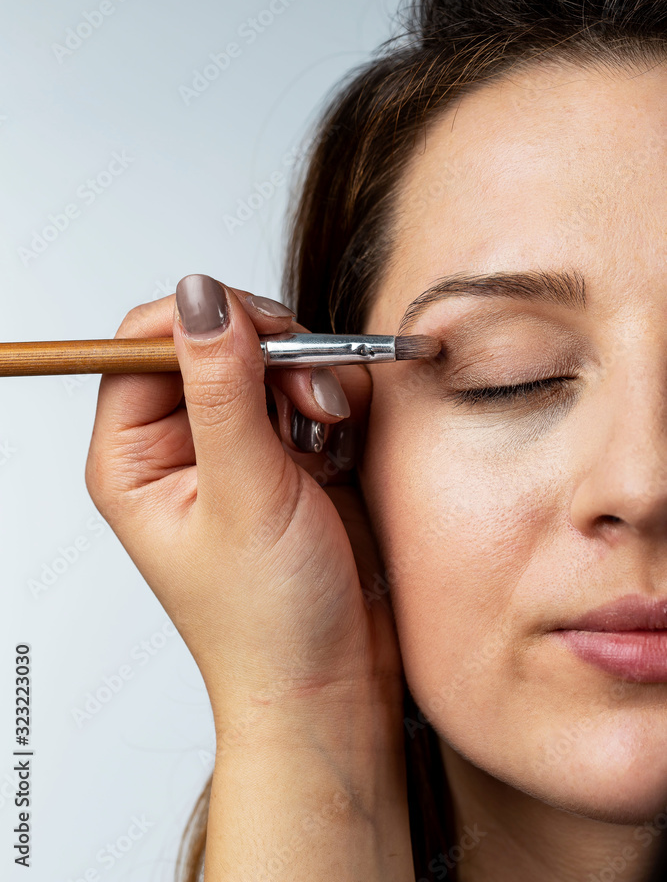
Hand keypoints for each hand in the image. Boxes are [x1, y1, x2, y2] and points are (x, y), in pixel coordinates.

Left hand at [84, 274, 403, 726]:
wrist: (335, 681)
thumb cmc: (269, 619)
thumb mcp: (243, 494)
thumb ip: (223, 387)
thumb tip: (201, 293)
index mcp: (134, 456)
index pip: (146, 344)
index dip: (203, 321)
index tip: (263, 330)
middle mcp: (179, 445)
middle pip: (216, 342)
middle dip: (272, 358)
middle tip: (308, 397)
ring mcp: (237, 447)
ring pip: (270, 361)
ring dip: (310, 383)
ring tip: (328, 434)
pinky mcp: (288, 454)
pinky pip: (310, 390)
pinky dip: (335, 406)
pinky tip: (338, 452)